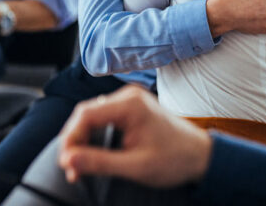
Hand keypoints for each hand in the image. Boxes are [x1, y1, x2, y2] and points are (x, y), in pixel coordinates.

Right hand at [58, 86, 212, 186]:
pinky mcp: (131, 108)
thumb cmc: (174, 159)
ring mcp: (130, 100)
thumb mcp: (135, 166)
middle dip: (74, 140)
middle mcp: (128, 96)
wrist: (199, 156)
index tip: (65, 162)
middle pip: (86, 113)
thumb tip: (69, 161)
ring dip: (82, 138)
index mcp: (130, 105)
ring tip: (78, 164)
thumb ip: (99, 162)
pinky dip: (94, 134)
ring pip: (92, 115)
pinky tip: (91, 152)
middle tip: (69, 168)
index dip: (70, 138)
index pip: (85, 114)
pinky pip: (103, 117)